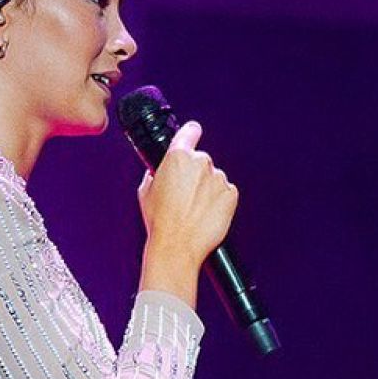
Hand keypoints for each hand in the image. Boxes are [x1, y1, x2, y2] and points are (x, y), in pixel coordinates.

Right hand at [138, 121, 237, 292]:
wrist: (177, 246)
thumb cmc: (160, 221)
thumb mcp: (146, 191)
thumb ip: (156, 172)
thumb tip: (161, 169)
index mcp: (178, 157)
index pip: (190, 131)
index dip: (191, 134)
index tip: (193, 135)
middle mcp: (201, 163)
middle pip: (201, 161)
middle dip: (195, 175)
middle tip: (185, 196)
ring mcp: (218, 178)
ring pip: (214, 179)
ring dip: (208, 190)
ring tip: (194, 210)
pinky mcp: (231, 194)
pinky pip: (226, 193)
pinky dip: (219, 201)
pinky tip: (206, 214)